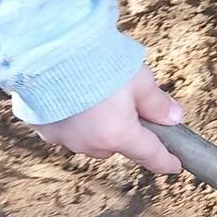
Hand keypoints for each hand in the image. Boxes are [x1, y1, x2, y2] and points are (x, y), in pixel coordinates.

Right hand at [35, 65, 184, 173]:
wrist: (49, 51)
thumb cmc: (96, 62)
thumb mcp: (139, 80)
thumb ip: (157, 103)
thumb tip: (173, 118)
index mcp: (117, 134)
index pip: (149, 154)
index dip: (164, 160)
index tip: (174, 165)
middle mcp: (89, 143)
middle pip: (116, 144)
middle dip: (124, 130)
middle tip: (127, 102)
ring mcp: (62, 138)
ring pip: (89, 139)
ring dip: (96, 125)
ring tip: (96, 93)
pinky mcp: (42, 127)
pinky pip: (64, 130)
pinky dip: (71, 119)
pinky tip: (71, 96)